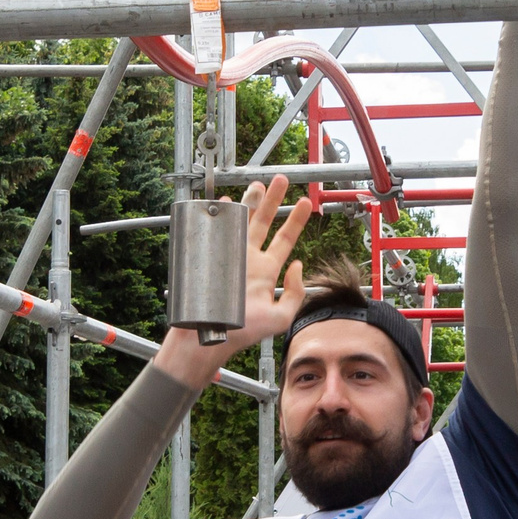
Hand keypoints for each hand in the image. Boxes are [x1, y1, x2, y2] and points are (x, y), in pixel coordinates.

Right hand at [155, 177, 314, 387]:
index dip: (296, 221)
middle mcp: (250, 260)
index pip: (285, 240)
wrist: (212, 338)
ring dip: (250, 201)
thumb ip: (295, 294)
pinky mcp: (212, 257)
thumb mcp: (281, 317)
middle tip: (280, 180)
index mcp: (266, 271)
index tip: (306, 203)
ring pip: (242, 222)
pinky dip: (220, 215)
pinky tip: (224, 201)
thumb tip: (297, 267)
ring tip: (258, 184)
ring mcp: (230, 256)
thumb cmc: (244, 333)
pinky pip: (217, 231)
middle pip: (264, 223)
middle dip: (272, 200)